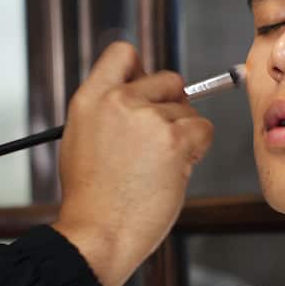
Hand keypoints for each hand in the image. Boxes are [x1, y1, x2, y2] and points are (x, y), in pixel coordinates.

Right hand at [52, 42, 213, 285]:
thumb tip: (142, 92)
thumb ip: (108, 110)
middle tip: (158, 138)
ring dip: (182, 135)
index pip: (122, 53)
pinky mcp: (175, 139)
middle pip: (167, 79)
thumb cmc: (92, 197)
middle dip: (171, 105)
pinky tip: (173, 170)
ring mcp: (148, 118)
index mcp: (90, 98)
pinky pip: (203, 130)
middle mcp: (118, 100)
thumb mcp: (81, 138)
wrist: (98, 233)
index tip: (147, 87)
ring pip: (187, 111)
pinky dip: (196, 149)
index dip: (141, 68)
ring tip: (155, 166)